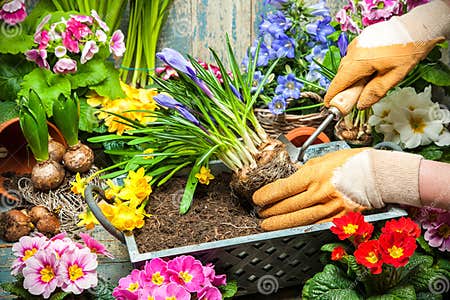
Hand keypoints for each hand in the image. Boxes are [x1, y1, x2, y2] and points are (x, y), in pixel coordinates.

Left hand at [253, 148, 422, 230]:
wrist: (380, 175)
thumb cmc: (352, 162)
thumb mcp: (323, 159)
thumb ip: (305, 171)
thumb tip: (291, 179)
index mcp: (314, 175)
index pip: (283, 188)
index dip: (267, 195)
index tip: (257, 199)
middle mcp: (320, 193)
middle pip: (288, 206)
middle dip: (270, 211)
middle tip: (260, 213)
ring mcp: (330, 208)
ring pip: (299, 220)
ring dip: (280, 223)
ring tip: (268, 225)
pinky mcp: (340, 219)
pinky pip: (316, 225)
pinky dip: (301, 228)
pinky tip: (291, 229)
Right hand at [325, 0, 448, 109]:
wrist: (417, 28)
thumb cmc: (408, 51)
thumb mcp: (394, 77)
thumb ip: (375, 92)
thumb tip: (361, 105)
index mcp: (359, 62)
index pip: (339, 82)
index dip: (332, 95)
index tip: (329, 105)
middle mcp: (354, 51)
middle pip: (342, 74)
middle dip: (344, 87)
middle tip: (353, 98)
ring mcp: (357, 43)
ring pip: (348, 65)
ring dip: (352, 76)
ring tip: (366, 82)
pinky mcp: (362, 39)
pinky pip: (353, 56)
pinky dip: (357, 65)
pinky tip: (371, 69)